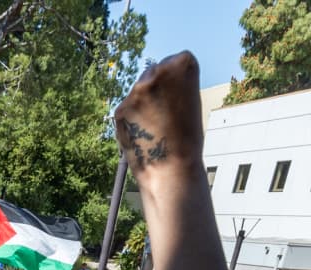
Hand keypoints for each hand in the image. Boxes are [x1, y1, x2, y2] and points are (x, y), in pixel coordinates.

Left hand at [113, 53, 205, 178]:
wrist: (171, 168)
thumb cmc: (187, 137)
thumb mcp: (190, 100)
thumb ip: (174, 85)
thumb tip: (153, 80)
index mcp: (182, 64)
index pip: (175, 60)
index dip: (177, 80)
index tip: (180, 97)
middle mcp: (157, 72)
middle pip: (153, 72)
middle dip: (157, 88)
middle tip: (166, 113)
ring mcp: (136, 90)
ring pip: (138, 90)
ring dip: (144, 103)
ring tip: (157, 126)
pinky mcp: (120, 108)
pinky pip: (127, 108)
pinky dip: (133, 118)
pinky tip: (144, 132)